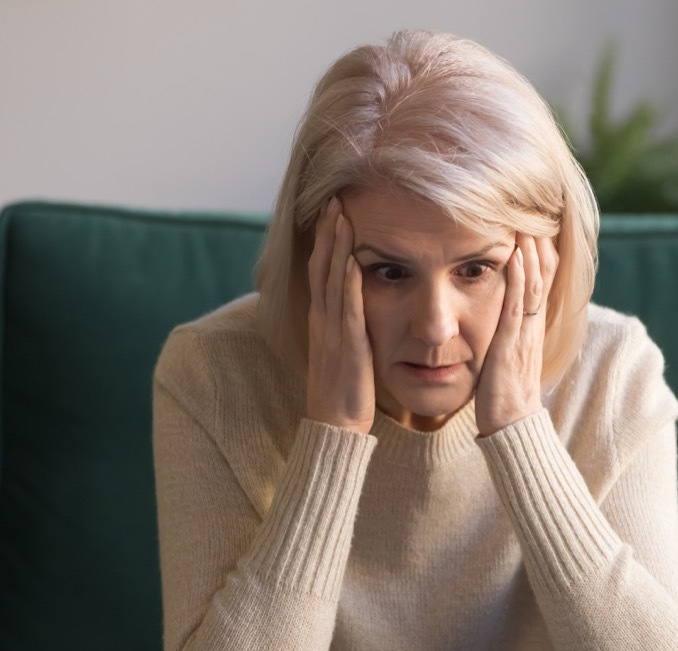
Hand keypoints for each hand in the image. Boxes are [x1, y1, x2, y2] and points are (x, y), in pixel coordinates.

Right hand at [306, 196, 374, 434]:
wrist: (335, 425)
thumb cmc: (345, 391)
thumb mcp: (344, 350)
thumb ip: (347, 326)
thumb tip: (356, 305)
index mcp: (323, 320)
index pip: (321, 271)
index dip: (325, 240)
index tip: (333, 211)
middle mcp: (323, 320)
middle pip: (322, 266)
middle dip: (328, 231)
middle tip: (335, 198)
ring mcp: (332, 332)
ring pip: (332, 281)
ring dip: (337, 247)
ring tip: (343, 216)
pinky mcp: (348, 346)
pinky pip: (348, 309)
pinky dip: (349, 283)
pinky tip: (354, 260)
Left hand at [475, 233, 558, 436]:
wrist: (512, 426)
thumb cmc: (505, 395)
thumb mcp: (508, 356)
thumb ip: (508, 335)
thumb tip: (502, 318)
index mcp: (531, 327)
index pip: (542, 279)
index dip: (540, 250)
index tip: (534, 221)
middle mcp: (532, 325)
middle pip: (544, 274)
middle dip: (539, 240)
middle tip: (533, 208)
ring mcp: (524, 333)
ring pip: (533, 282)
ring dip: (530, 249)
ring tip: (526, 219)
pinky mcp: (511, 344)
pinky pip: (517, 304)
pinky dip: (517, 276)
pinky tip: (514, 254)